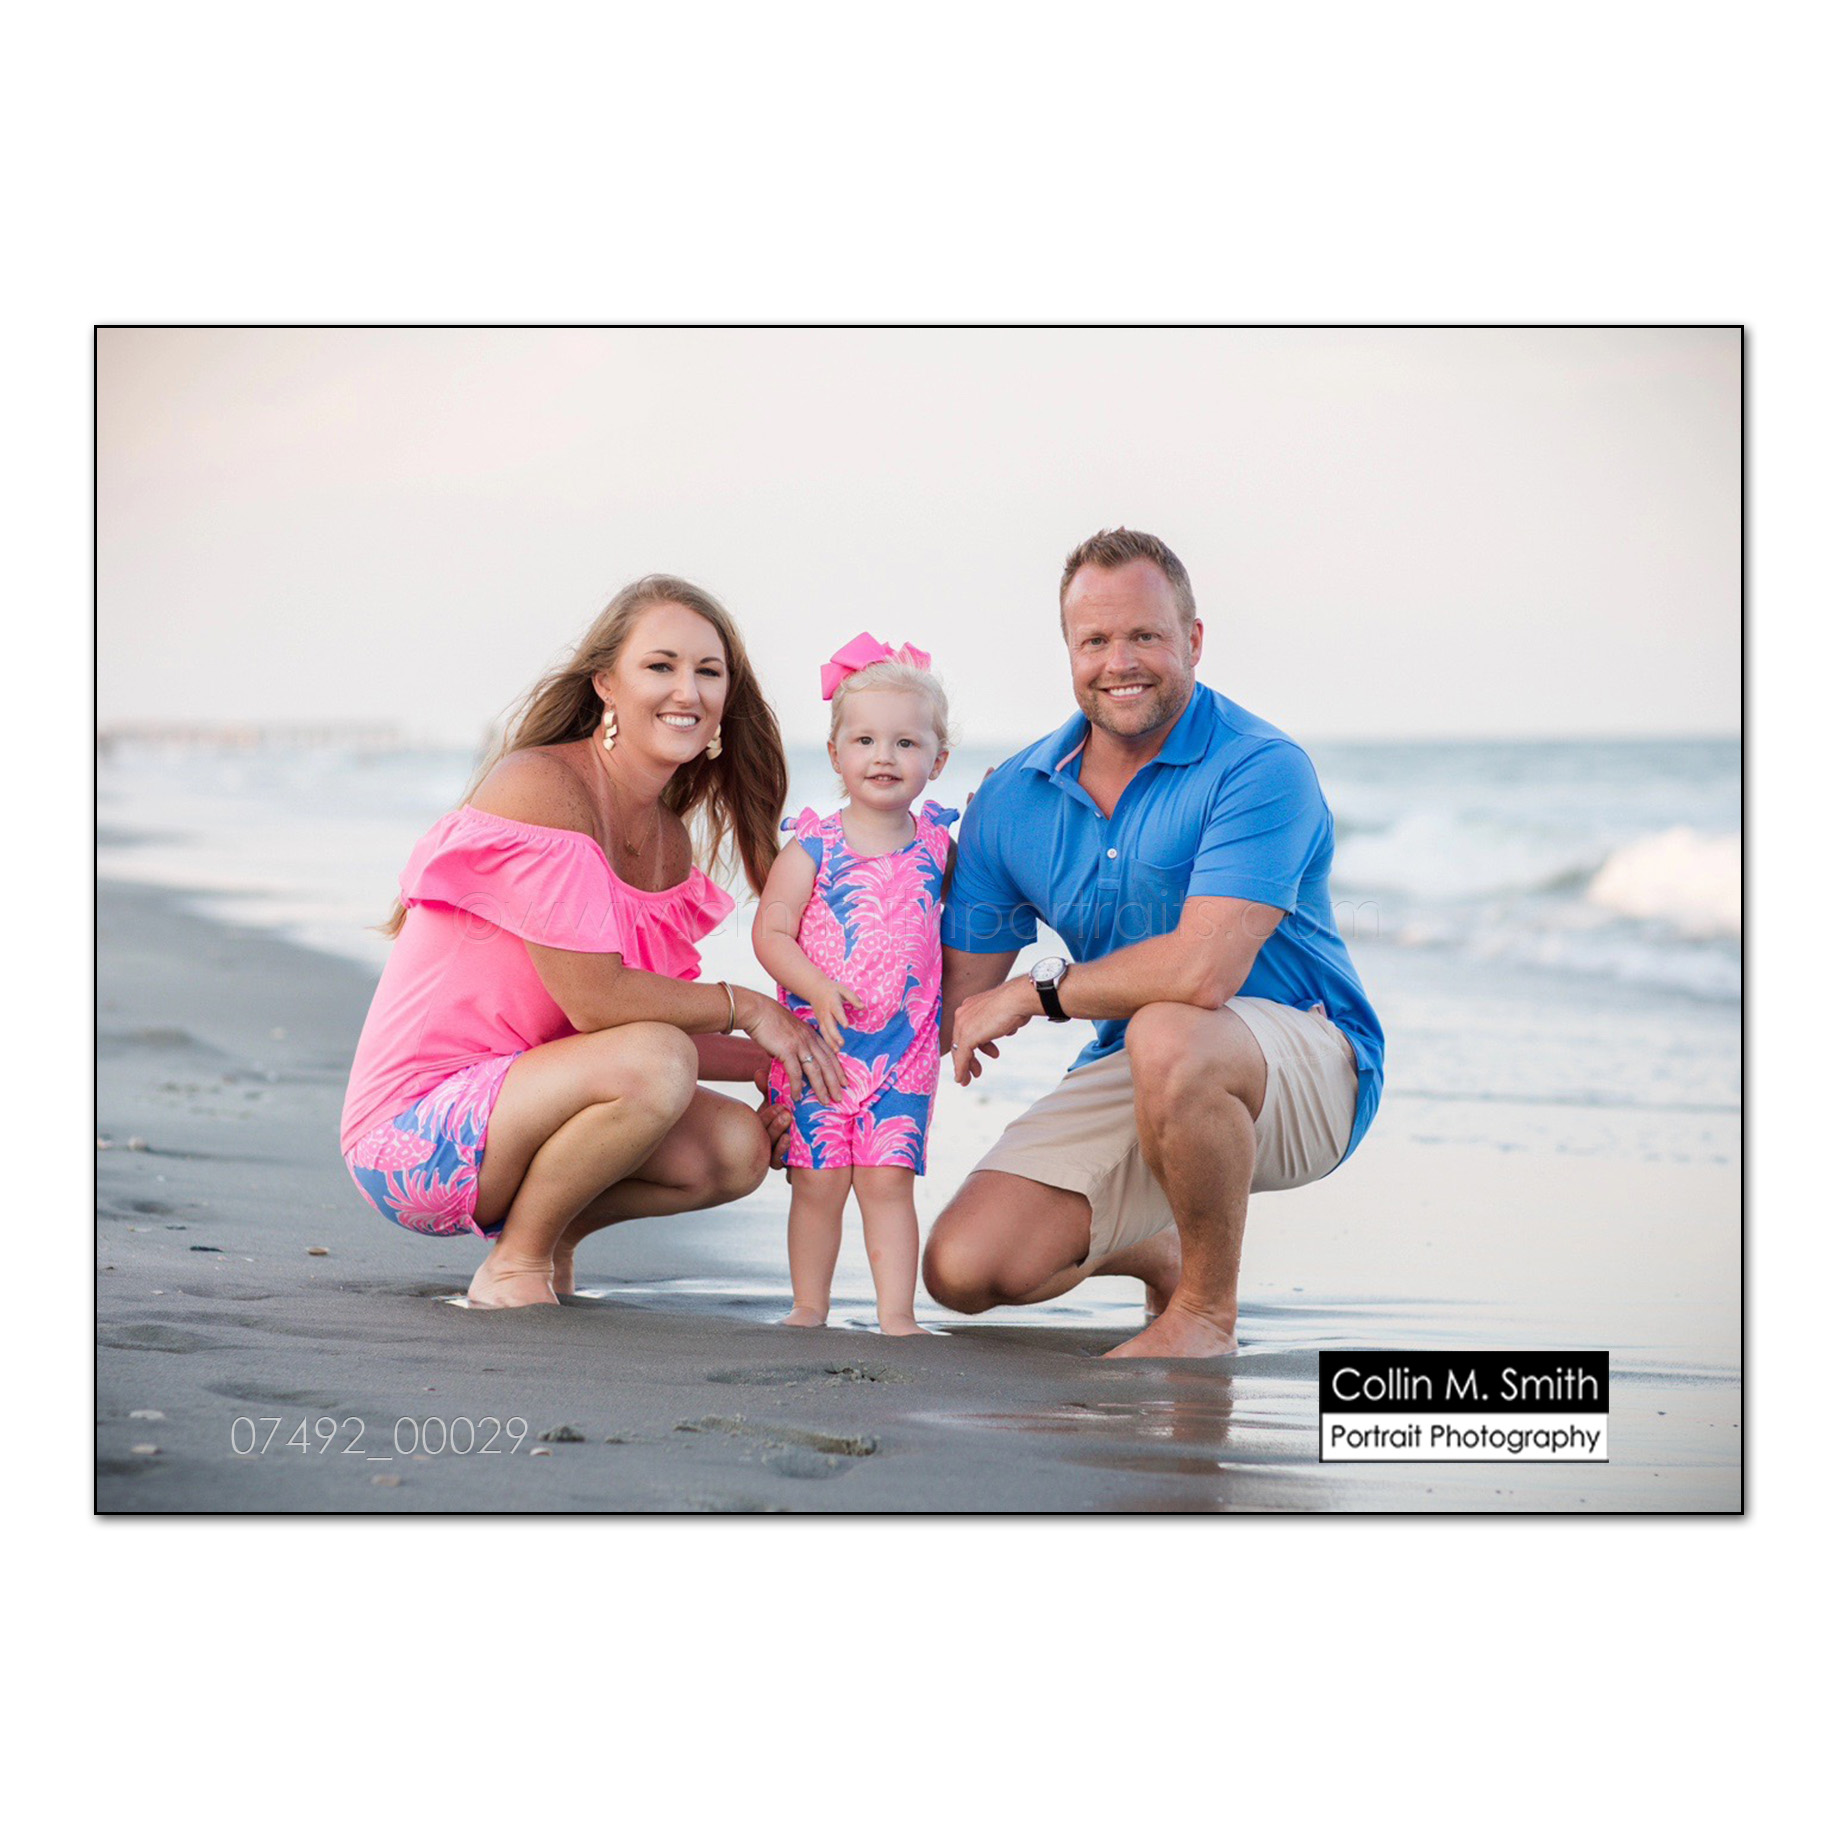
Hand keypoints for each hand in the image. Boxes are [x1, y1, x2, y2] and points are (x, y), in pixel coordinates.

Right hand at [736, 987, 843, 1104]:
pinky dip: (797, 1086)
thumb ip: (788, 1045)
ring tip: (825, 1101)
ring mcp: (800, 1044)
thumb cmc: (767, 1020)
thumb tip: (780, 1057)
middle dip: (835, 1083)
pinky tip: (797, 1096)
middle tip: (840, 1097)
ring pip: (815, 1070)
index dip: (838, 1070)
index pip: (830, 1054)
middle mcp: (809, 1039)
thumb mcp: (786, 1031)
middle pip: (827, 1064)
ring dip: (821, 1088)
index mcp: (811, 1034)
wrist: (757, 1010)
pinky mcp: (787, 1050)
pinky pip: (795, 1072)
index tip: (844, 1081)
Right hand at [753, 1068, 793, 1170]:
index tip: (778, 1104)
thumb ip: (771, 1089)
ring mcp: (772, 1153)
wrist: (814, 1143)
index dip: (768, 1112)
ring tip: (789, 1122)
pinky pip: (777, 1161)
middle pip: (765, 1133)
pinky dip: (781, 1150)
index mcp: (764, 1124)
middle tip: (786, 1112)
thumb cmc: (794, 1116)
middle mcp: (765, 1139)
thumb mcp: (783, 1102)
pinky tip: (789, 1140)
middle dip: (774, 1122)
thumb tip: (759, 1072)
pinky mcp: (781, 1164)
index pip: (761, 1119)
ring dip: (778, 1132)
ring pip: (770, 1145)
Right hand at [807, 979, 862, 1051]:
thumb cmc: (832, 989)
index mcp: (832, 1003)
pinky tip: (834, 1049)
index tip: (846, 1026)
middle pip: (829, 1025)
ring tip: (837, 1050)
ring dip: (830, 1041)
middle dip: (835, 1035)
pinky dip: (827, 1042)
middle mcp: (826, 1012)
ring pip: (825, 1031)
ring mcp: (821, 1018)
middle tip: (842, 1043)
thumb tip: (863, 1007)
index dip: (841, 1019)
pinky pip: (823, 1033)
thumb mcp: (843, 989)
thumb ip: (853, 998)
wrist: (814, 989)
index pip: (837, 1011)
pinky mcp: (820, 1022)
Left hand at [950, 977, 1037, 1085]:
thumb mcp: (1004, 1014)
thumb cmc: (1017, 1003)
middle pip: (959, 1041)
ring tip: (977, 1074)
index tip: (978, 1057)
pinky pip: (961, 1057)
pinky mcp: (967, 1035)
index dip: (970, 1045)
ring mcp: (963, 1024)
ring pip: (959, 1050)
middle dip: (968, 1058)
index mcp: (969, 1006)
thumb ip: (999, 1021)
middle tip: (976, 1070)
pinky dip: (961, 1069)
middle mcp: (963, 1013)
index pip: (964, 1030)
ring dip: (966, 1066)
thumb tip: (1005, 1030)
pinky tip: (963, 1079)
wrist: (1018, 999)